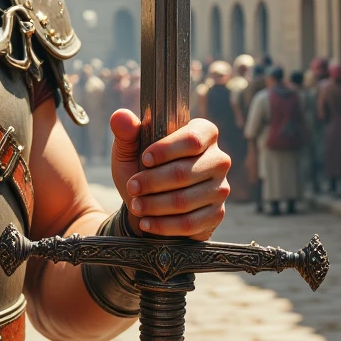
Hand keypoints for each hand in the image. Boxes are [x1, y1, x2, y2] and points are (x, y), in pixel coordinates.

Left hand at [111, 110, 229, 239]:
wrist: (149, 204)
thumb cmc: (142, 170)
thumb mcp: (129, 151)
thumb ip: (126, 133)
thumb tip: (120, 116)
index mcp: (203, 134)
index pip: (192, 139)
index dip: (166, 150)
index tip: (144, 159)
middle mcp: (218, 159)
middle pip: (185, 172)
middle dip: (152, 182)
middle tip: (131, 187)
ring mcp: (221, 188)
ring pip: (185, 200)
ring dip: (154, 205)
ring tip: (135, 205)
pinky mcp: (216, 214)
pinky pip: (189, 223)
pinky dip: (163, 225)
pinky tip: (146, 222)